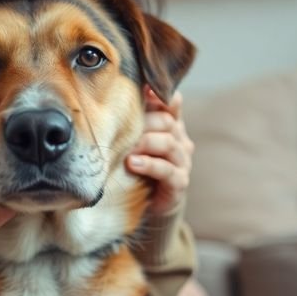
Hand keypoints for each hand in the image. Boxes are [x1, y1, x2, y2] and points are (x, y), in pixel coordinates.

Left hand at [126, 86, 194, 216]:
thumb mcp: (132, 141)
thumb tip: (113, 94)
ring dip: (146, 143)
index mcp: (171, 126)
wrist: (147, 205)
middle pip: (168, 122)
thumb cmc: (137, 167)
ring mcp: (183, 162)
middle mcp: (180, 140)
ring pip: (169, 144)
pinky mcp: (179, 183)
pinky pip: (168, 170)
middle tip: (123, 125)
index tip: (144, 90)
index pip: (172, 103)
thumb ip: (131, 122)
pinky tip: (133, 163)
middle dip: (145, 122)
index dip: (160, 95)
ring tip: (127, 148)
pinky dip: (150, 165)